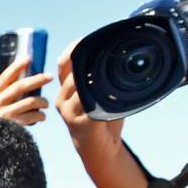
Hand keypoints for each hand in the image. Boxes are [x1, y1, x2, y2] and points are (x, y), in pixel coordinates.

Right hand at [0, 55, 52, 125]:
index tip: (28, 58)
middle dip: (37, 80)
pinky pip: (33, 117)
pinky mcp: (14, 126)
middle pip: (19, 87)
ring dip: (42, 101)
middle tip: (49, 76)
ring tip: (45, 103)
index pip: (5, 77)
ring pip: (30, 102)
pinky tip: (41, 116)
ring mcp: (5, 116)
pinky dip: (40, 115)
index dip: (16, 66)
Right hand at [54, 39, 123, 160]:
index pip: (63, 63)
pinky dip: (98, 93)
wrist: (99, 149)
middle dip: (87, 60)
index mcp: (66, 89)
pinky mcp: (76, 120)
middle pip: (71, 71)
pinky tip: (109, 90)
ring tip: (109, 71)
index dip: (72, 49)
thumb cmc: (103, 120)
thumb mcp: (100, 96)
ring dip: (93, 75)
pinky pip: (86, 100)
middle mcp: (62, 97)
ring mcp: (67, 109)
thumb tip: (125, 59)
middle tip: (107, 50)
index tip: (85, 38)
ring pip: (78, 83)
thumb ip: (103, 80)